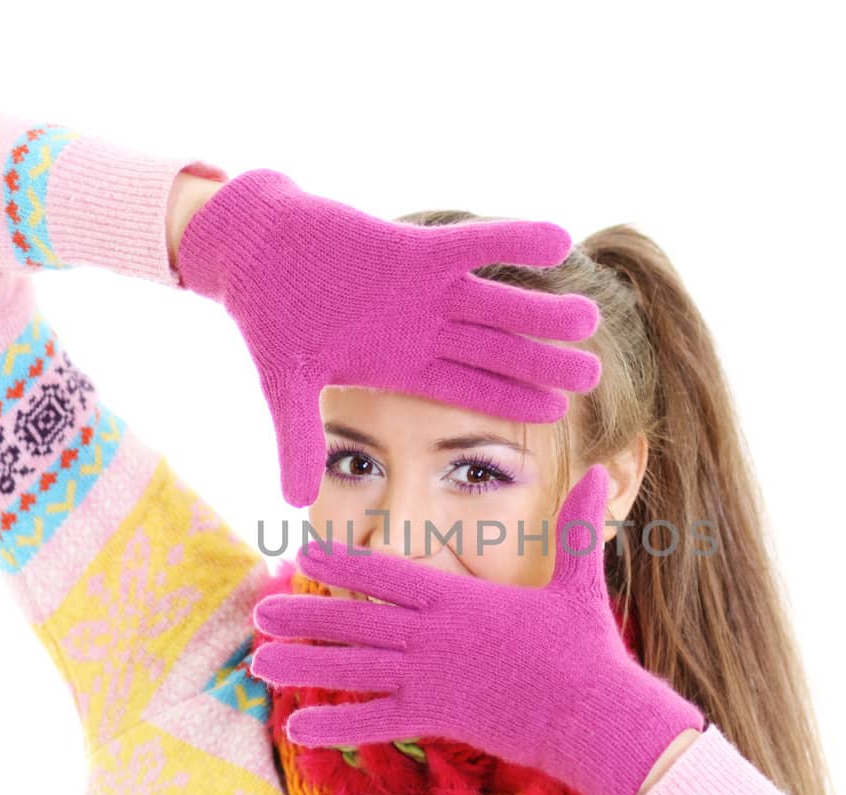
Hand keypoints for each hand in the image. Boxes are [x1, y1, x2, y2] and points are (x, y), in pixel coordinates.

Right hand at [175, 168, 602, 506]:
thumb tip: (294, 503)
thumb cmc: (270, 319)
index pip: (468, 389)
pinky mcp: (413, 248)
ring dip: (540, 311)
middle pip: (495, 350)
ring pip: (496, 303)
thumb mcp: (286, 388)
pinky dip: (512, 241)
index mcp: (403, 365)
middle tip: (593, 375)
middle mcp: (424, 328)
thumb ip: (298, 440)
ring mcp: (424, 287)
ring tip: (589, 319)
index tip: (555, 412)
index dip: (511, 400)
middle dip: (540, 363)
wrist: (252, 250)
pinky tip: (558, 241)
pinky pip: (473, 245)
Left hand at [248, 464, 705, 794]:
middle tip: (259, 610)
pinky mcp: (436, 717)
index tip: (305, 553)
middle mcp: (434, 634)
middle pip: (355, 619)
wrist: (594, 715)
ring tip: (259, 664)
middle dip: (304, 614)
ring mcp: (430, 677)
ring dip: (303, 666)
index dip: (343, 562)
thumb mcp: (580, 582)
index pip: (388, 573)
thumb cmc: (587, 650)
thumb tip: (605, 475)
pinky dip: (335, 724)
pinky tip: (296, 728)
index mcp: (459, 598)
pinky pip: (374, 721)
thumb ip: (577, 529)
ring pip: (352, 668)